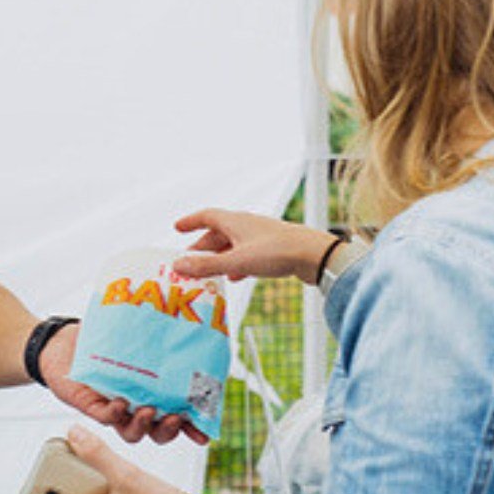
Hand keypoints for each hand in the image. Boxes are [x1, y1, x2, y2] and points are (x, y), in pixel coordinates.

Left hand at [38, 322, 208, 446]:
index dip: (192, 427)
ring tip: (148, 411)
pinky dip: (114, 413)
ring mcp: (114, 408)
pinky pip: (105, 417)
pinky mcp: (91, 406)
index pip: (176, 416)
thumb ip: (153, 335)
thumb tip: (182, 318)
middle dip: (170, 429)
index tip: (206, 433)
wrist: (61, 343)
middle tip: (176, 418)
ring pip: (132, 431)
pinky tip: (120, 403)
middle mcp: (134, 406)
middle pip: (157, 431)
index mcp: (150, 393)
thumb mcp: (131, 336)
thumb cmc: (100, 340)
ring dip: (143, 425)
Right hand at [174, 208, 336, 283]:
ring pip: (232, 246)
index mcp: (236, 222)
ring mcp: (261, 238)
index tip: (177, 228)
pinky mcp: (273, 250)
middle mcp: (247, 226)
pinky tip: (235, 277)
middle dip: (202, 247)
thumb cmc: (277, 252)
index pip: (207, 216)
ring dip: (218, 258)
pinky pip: (247, 255)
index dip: (191, 221)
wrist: (316, 256)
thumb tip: (178, 266)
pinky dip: (236, 265)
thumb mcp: (237, 261)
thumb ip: (207, 266)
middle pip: (218, 233)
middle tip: (188, 261)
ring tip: (208, 272)